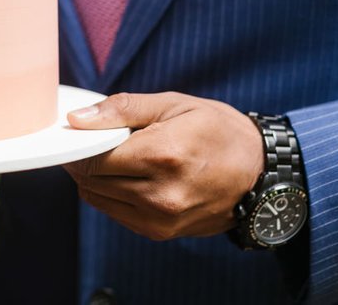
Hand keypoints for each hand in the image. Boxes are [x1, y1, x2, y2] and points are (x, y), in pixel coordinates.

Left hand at [63, 92, 263, 240]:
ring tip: (113, 157)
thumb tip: (76, 118)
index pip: (93, 158)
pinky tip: (127, 175)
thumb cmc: (217, 131)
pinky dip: (110, 194)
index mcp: (163, 155)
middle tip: (95, 141)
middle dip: (84, 159)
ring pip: (97, 199)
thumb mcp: (172, 104)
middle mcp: (160, 194)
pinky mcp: (160, 233)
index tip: (79, 132)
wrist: (261, 173)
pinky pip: (114, 212)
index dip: (79, 145)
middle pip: (91, 180)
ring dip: (94, 178)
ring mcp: (160, 219)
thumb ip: (120, 110)